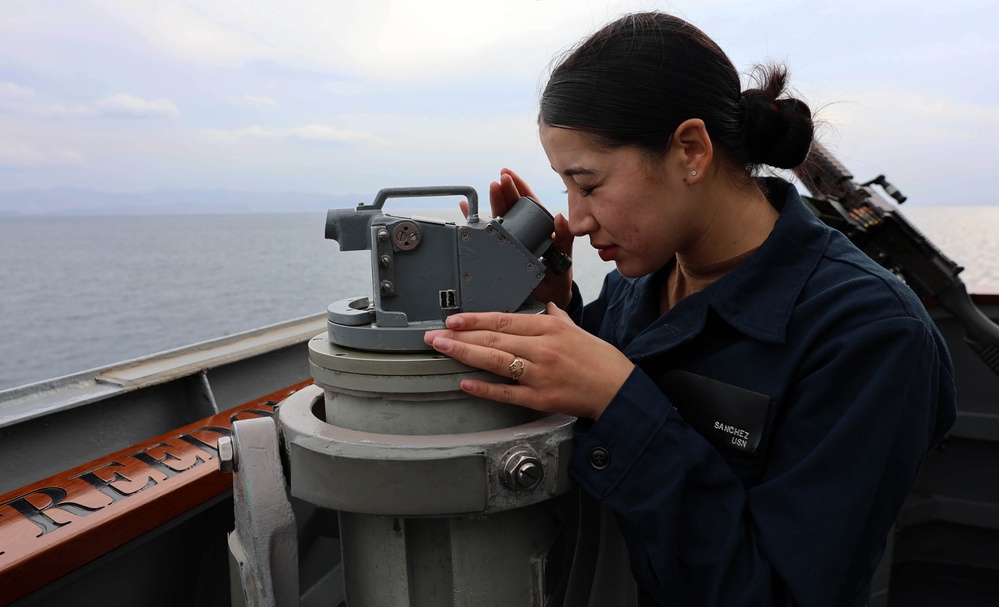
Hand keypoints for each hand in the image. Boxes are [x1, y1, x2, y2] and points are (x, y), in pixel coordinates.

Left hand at [424, 303, 633, 418]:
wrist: (619, 390)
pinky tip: (465, 382)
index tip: (454, 319)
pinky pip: (507, 393)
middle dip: (460, 336)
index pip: (504, 321)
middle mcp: (543, 349)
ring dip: (465, 354)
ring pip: (496, 361)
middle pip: (493, 339)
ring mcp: (540, 375)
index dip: (475, 319)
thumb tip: (546, 307)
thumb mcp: (578, 331)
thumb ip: (557, 318)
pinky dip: (485, 388)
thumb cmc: (600, 360)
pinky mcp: (541, 399)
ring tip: (443, 349)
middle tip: (434, 335)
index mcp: (550, 329)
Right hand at [460, 168, 574, 307]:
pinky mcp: (499, 251)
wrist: (547, 297)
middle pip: (511, 206)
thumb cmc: (558, 274)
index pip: (528, 201)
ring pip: (499, 216)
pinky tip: (465, 209)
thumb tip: (559, 216)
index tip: (509, 175)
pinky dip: (474, 220)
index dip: (519, 186)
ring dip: (491, 202)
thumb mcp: (564, 254)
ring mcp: (510, 240)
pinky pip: (485, 234)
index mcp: (539, 226)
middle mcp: (522, 230)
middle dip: (504, 191)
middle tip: (498, 182)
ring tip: (488, 191)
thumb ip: (565, 236)